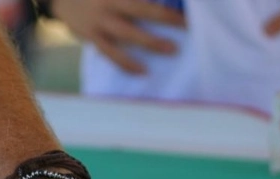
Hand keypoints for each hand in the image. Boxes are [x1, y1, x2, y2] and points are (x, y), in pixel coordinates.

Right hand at [51, 0, 184, 73]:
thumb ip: (132, 0)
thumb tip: (154, 4)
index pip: (142, 0)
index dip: (162, 7)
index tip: (185, 13)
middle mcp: (108, 3)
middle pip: (142, 9)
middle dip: (166, 17)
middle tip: (187, 25)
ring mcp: (100, 21)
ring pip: (128, 33)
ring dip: (151, 42)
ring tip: (172, 50)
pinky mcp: (92, 37)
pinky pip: (111, 53)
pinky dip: (127, 64)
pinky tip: (143, 71)